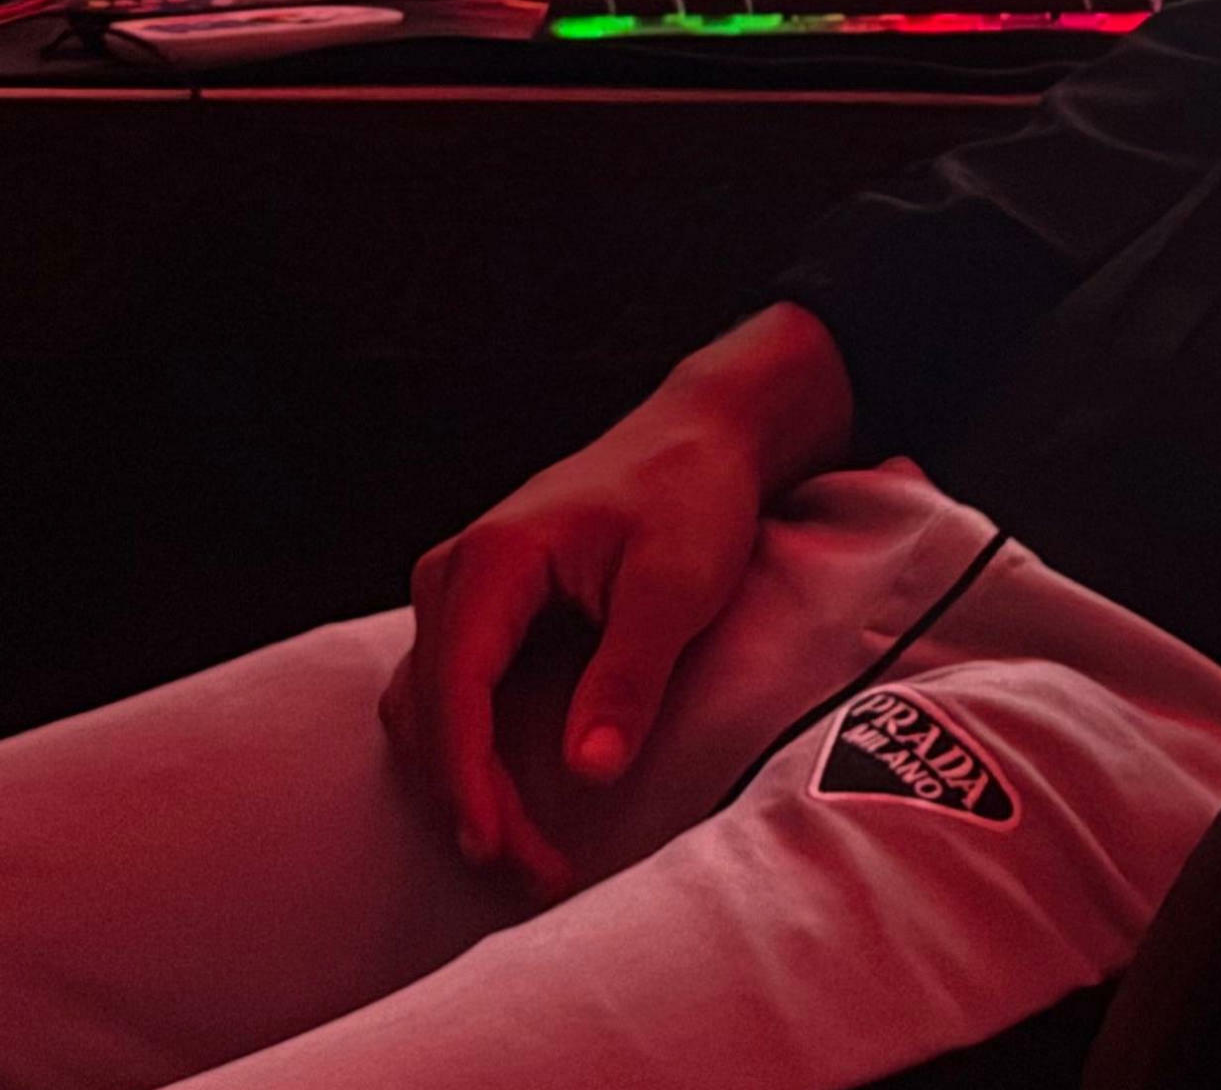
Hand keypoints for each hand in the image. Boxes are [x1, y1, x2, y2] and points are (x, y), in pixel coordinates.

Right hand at [378, 303, 850, 899]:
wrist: (704, 434)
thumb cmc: (693, 495)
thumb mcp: (677, 584)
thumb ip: (629, 676)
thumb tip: (586, 778)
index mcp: (493, 559)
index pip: (454, 691)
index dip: (467, 780)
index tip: (496, 849)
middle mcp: (454, 572)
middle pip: (431, 712)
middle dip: (472, 801)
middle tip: (535, 872)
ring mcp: (459, 589)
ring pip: (429, 711)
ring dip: (466, 785)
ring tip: (527, 853)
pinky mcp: (482, 608)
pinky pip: (451, 695)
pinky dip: (472, 752)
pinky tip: (512, 798)